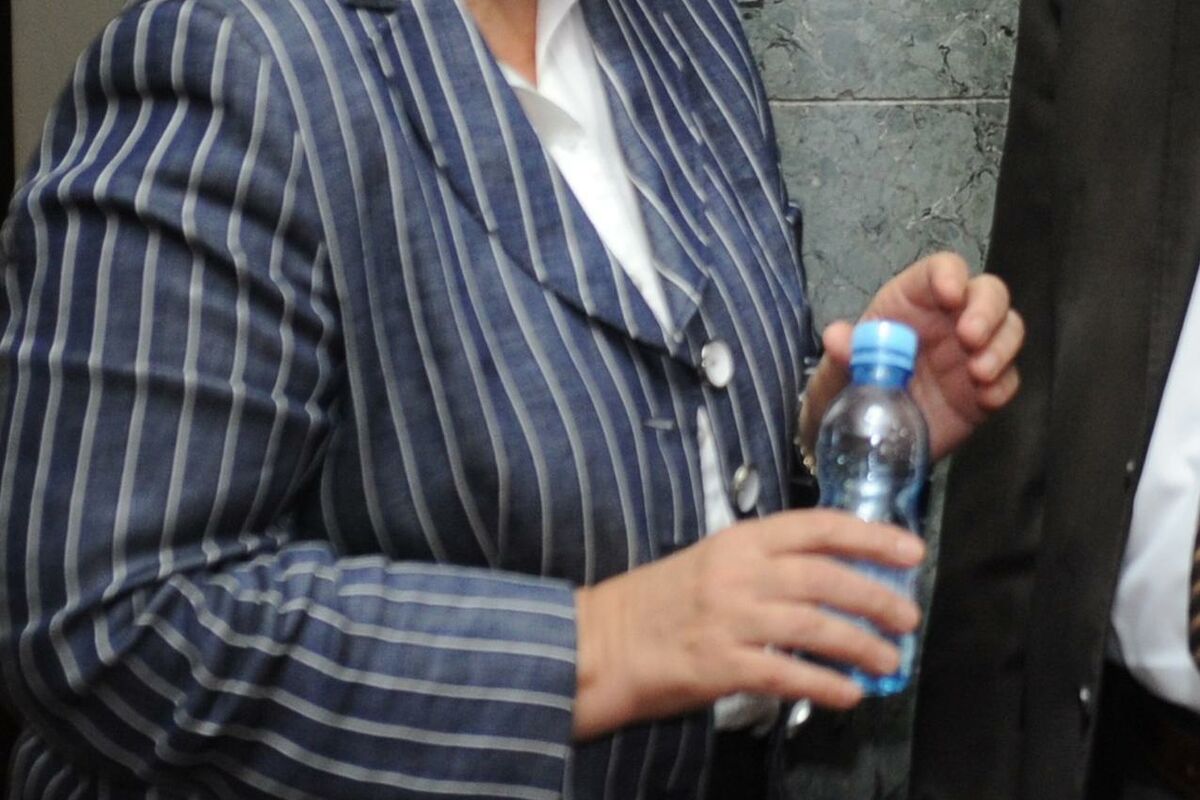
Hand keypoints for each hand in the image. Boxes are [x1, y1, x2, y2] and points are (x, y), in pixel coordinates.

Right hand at [570, 509, 924, 739]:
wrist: (600, 642)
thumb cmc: (655, 603)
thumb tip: (829, 579)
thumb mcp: (710, 563)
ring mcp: (729, 619)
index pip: (816, 526)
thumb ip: (763, 565)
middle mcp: (738, 574)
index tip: (909, 549)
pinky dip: (824, 685)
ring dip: (861, 645)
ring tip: (890, 660)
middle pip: (826, 577)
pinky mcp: (720, 665)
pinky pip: (786, 675)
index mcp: (738, 541)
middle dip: (877, 596)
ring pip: (814, 627)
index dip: (870, 536)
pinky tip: (848, 694)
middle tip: (909, 616)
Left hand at [801, 252, 1023, 459]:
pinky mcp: (986, 388)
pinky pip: (1010, 379)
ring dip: (1001, 347)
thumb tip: (837, 338)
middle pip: (989, 292)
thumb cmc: (852, 382)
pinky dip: (1003, 386)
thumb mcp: (838, 367)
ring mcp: (972, 353)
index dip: (950, 274)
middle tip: (970, 338)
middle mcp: (950, 319)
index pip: (940, 269)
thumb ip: (842, 351)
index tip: (950, 295)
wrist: (865, 432)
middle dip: (987, 310)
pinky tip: (985, 398)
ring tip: (978, 373)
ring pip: (1009, 329)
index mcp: (913, 301)